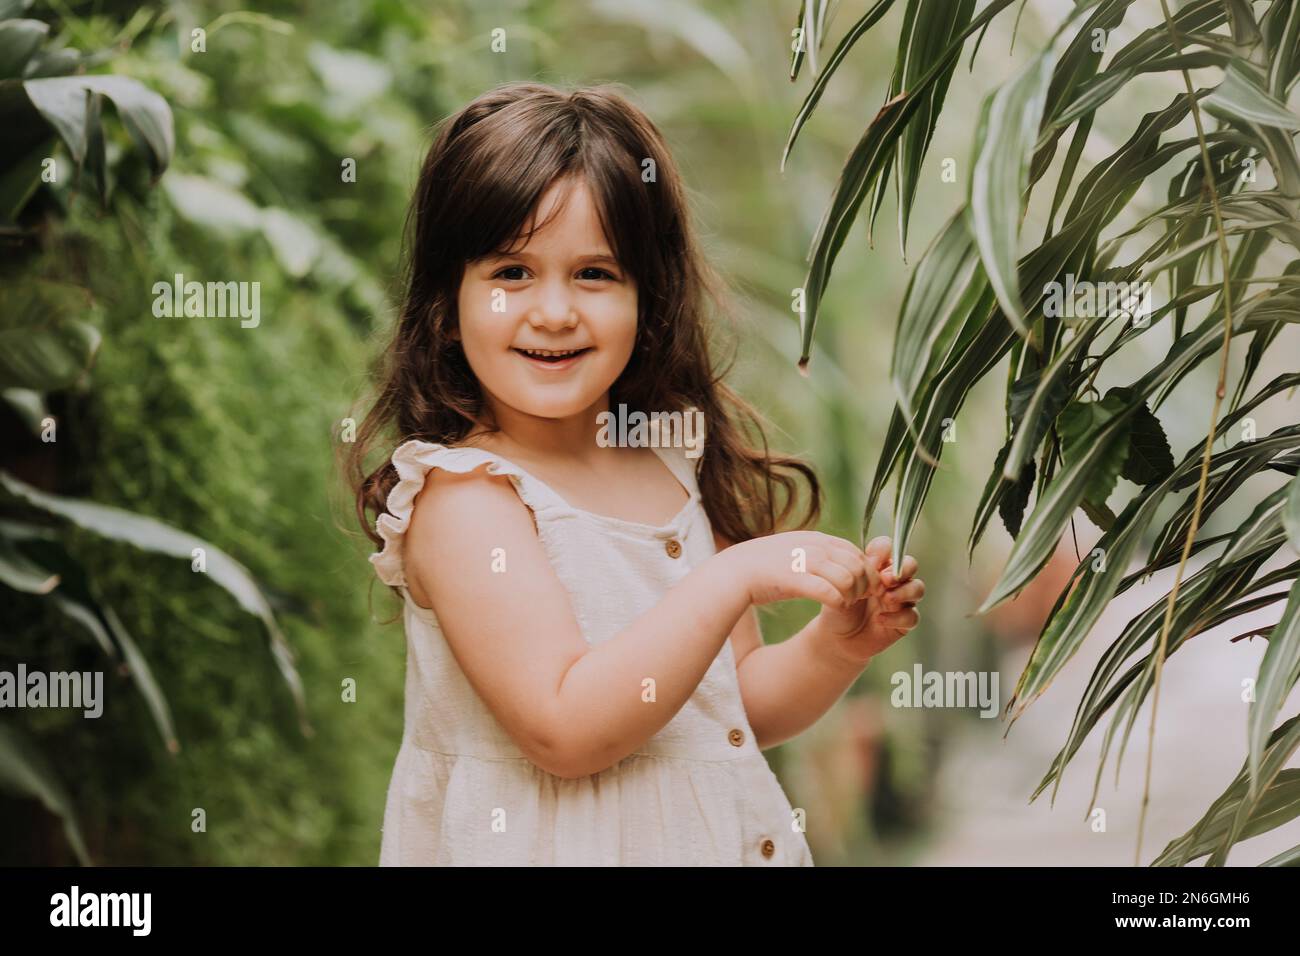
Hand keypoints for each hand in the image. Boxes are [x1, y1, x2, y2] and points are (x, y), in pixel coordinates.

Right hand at [723, 531, 879, 609]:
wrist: (735, 572)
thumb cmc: (766, 566)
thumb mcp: (795, 549)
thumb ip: (818, 551)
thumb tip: (840, 559)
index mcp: (816, 539)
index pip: (855, 551)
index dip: (865, 570)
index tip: (863, 586)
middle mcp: (814, 547)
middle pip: (857, 565)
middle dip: (863, 585)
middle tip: (858, 599)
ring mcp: (805, 562)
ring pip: (848, 579)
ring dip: (852, 595)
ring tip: (845, 603)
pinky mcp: (795, 580)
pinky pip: (830, 593)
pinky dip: (838, 602)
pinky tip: (835, 608)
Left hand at [813, 536, 923, 666]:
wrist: (837, 638)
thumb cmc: (839, 608)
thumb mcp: (841, 588)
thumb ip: (856, 573)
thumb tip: (872, 560)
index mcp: (877, 567)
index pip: (889, 548)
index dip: (885, 550)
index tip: (873, 560)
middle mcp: (893, 581)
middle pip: (910, 564)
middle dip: (901, 569)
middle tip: (885, 579)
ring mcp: (901, 601)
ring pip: (917, 588)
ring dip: (904, 592)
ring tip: (886, 598)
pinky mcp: (904, 622)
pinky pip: (912, 617)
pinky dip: (898, 617)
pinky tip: (881, 619)